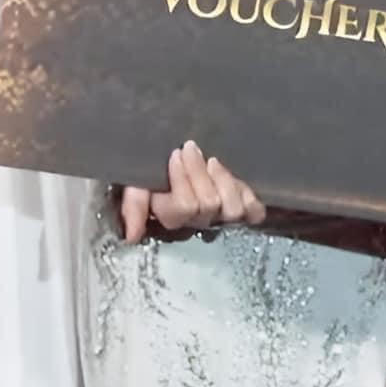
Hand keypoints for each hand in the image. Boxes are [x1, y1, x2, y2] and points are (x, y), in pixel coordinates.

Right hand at [121, 140, 267, 242]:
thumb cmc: (155, 171)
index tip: (177, 153)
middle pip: (207, 205)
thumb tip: (131, 237)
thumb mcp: (135, 184)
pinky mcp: (244, 207)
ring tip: (212, 161)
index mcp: (172, 216)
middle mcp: (198, 221)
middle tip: (190, 149)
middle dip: (199, 172)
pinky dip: (247, 196)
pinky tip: (236, 180)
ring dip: (223, 180)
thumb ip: (133, 206)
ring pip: (231, 209)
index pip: (183, 207)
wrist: (181, 155)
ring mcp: (222, 216)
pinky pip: (253, 213)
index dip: (182, 179)